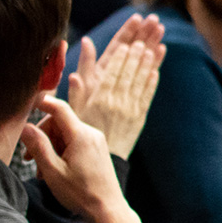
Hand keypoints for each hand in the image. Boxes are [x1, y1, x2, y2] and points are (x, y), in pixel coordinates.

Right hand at [21, 97, 143, 222]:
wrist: (106, 208)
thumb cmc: (80, 193)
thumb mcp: (52, 170)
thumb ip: (38, 146)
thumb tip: (25, 126)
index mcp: (81, 136)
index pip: (60, 109)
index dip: (43, 103)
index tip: (28, 103)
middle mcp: (91, 134)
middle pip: (59, 123)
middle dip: (41, 137)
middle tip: (28, 159)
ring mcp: (96, 142)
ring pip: (65, 135)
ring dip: (50, 148)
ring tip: (42, 172)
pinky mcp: (97, 150)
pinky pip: (74, 144)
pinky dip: (61, 153)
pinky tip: (54, 171)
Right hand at [67, 17, 165, 158]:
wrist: (99, 184)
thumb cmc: (75, 155)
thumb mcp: (66, 127)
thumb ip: (70, 99)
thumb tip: (72, 76)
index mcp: (96, 106)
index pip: (110, 76)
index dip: (120, 58)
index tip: (126, 42)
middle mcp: (116, 107)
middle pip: (127, 76)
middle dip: (136, 55)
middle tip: (143, 38)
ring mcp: (129, 114)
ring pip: (139, 84)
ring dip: (147, 64)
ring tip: (153, 47)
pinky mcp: (138, 121)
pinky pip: (146, 98)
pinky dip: (151, 84)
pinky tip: (155, 72)